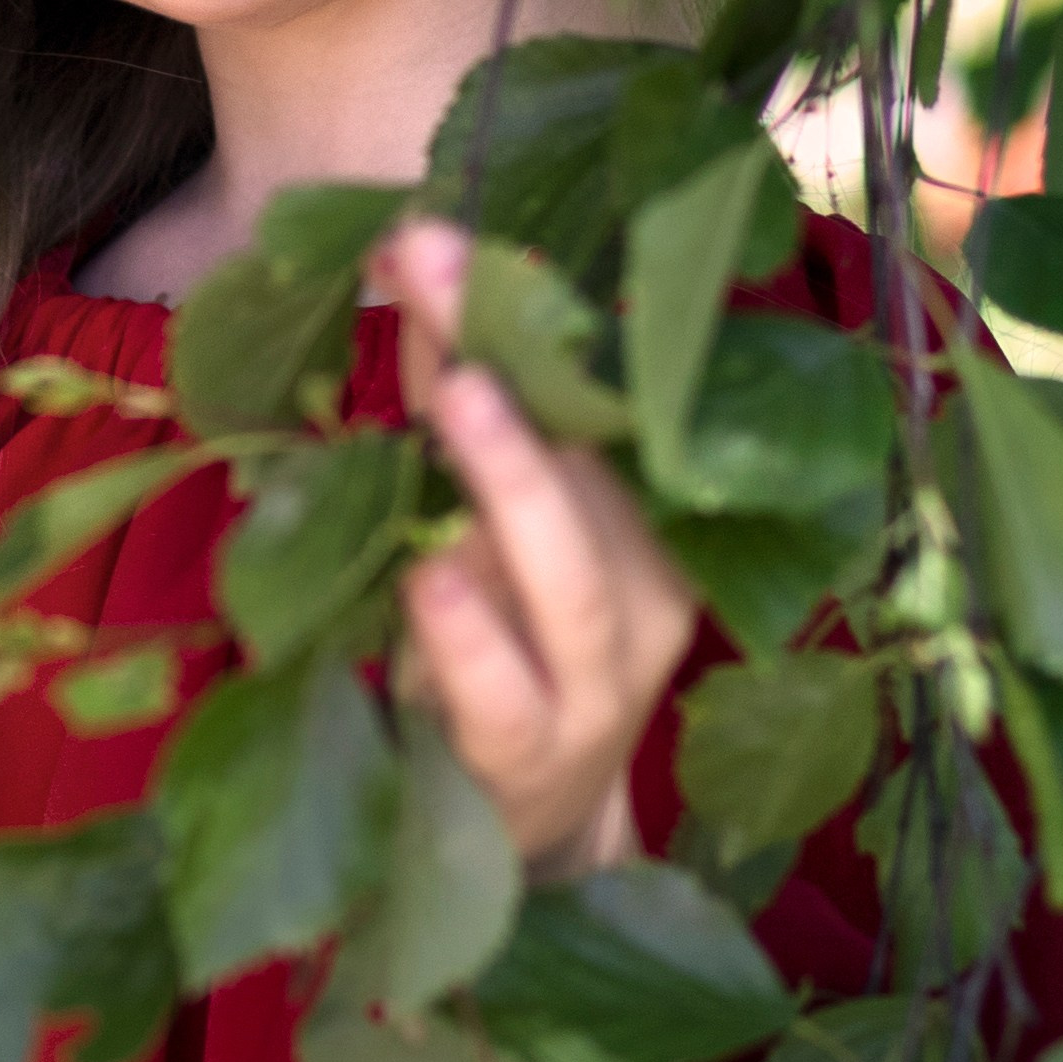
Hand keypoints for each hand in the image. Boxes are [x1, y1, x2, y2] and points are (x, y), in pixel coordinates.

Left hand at [373, 217, 697, 877]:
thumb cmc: (511, 649)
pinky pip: (508, 692)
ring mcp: (600, 685)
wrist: (526, 831)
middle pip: (588, 465)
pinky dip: (467, 631)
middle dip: (510, 360)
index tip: (447, 230)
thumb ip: (459, 410)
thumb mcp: (490, 526)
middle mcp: (648, 594)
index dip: (532, 313)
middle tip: (442, 270)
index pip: (600, 401)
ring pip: (571, 579)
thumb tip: (407, 259)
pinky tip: (428, 574)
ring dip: (510, 480)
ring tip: (456, 395)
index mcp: (655, 520)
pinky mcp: (535, 759)